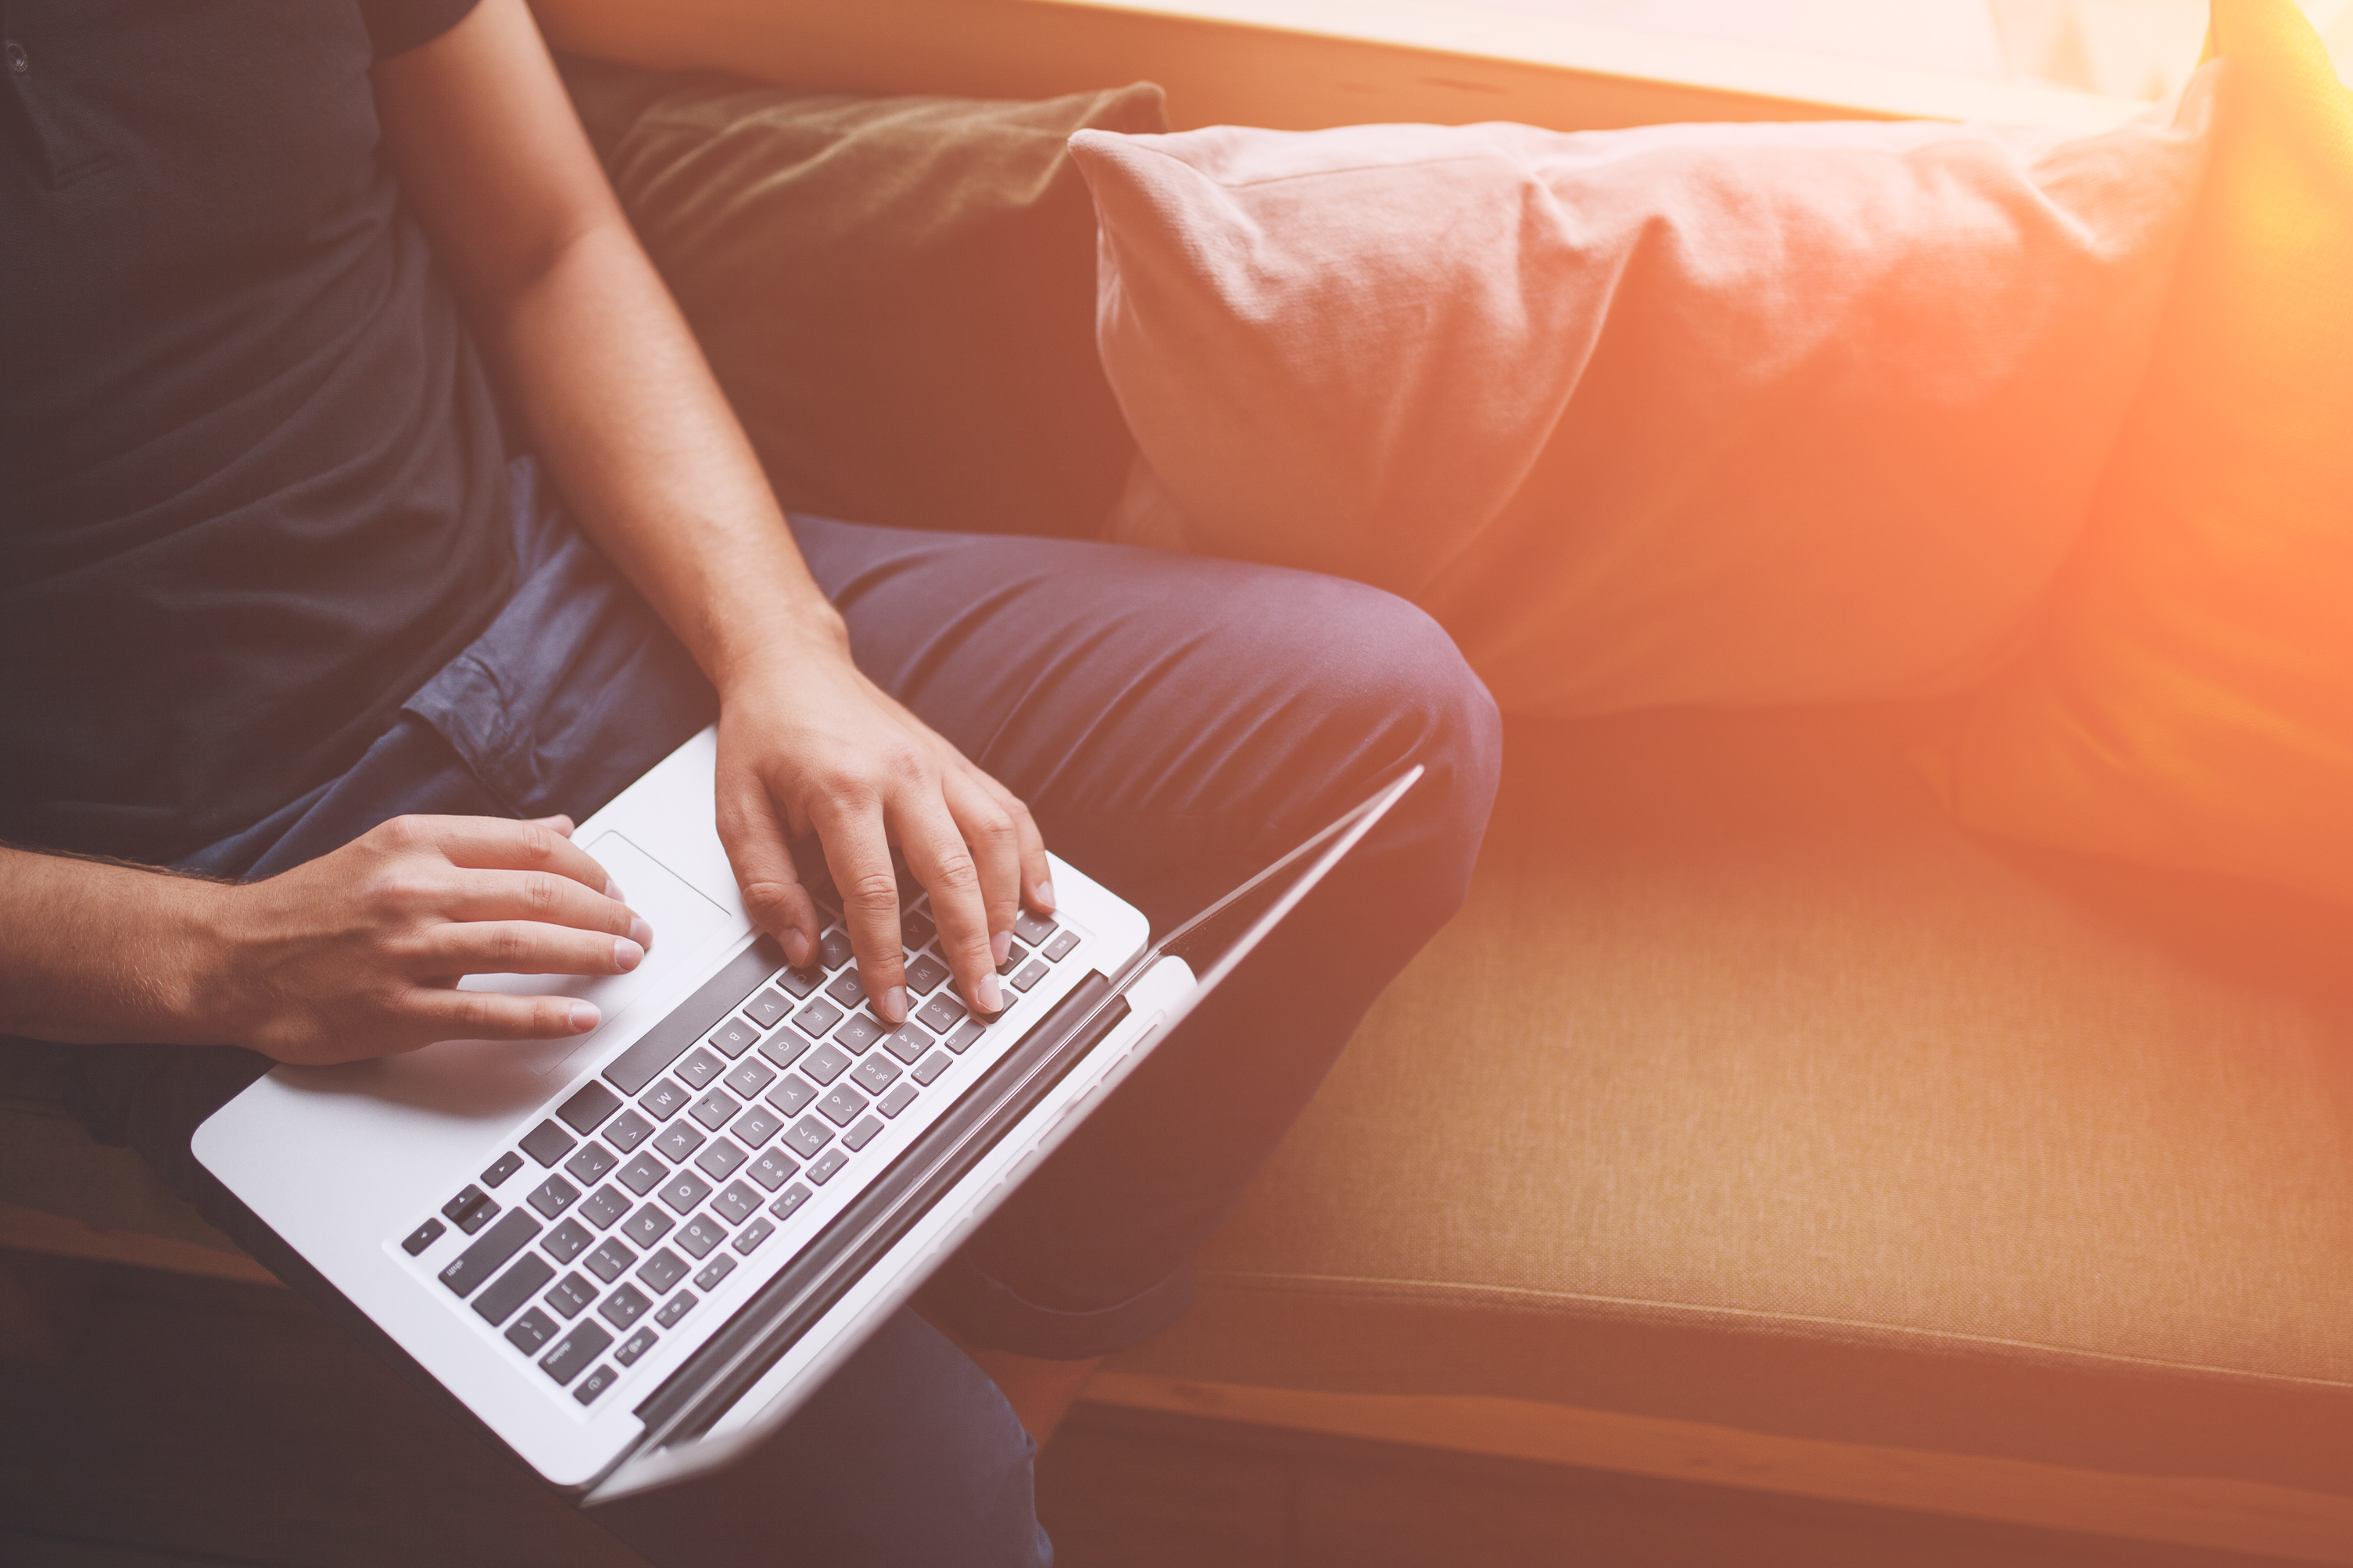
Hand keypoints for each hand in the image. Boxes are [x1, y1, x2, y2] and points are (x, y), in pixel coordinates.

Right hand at [199, 813, 651, 1064]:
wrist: (229, 958)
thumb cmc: (314, 906)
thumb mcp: (393, 849)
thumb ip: (479, 841)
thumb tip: (559, 830)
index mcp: (417, 844)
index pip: (529, 846)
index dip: (587, 869)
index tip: (613, 888)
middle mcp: (415, 891)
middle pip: (538, 894)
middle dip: (605, 912)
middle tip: (637, 928)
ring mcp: (405, 952)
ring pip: (521, 946)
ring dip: (589, 954)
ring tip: (627, 960)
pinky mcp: (394, 1011)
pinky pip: (484, 1013)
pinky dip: (542, 1015)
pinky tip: (581, 1017)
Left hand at [712, 617, 1052, 1023]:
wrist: (791, 663)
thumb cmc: (764, 737)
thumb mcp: (738, 812)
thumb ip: (767, 885)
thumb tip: (804, 950)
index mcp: (843, 788)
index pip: (874, 892)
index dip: (886, 958)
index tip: (893, 1004)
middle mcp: (902, 773)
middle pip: (952, 872)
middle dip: (970, 945)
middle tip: (981, 999)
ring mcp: (938, 764)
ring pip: (994, 840)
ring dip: (1007, 905)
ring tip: (1006, 957)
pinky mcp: (956, 761)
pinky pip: (1009, 810)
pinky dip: (1032, 858)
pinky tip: (1039, 899)